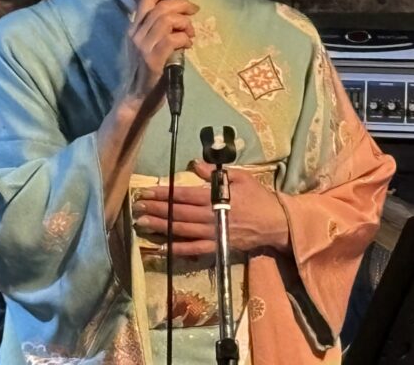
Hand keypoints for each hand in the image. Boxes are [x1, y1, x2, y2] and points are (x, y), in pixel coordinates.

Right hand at [121, 0, 198, 107]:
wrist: (135, 99)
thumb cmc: (144, 74)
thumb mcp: (146, 48)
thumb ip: (157, 33)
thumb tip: (178, 20)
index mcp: (133, 30)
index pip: (145, 1)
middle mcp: (136, 34)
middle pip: (161, 8)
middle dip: (182, 5)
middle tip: (194, 10)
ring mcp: (143, 47)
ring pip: (167, 20)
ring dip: (185, 23)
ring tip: (190, 33)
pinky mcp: (153, 59)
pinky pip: (172, 38)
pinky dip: (184, 38)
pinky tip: (187, 45)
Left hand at [132, 160, 290, 256]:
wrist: (276, 223)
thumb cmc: (258, 197)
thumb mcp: (240, 177)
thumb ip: (215, 172)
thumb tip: (194, 164)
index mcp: (215, 196)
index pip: (182, 195)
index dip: (162, 194)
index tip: (146, 192)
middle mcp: (210, 215)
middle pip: (177, 213)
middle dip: (156, 210)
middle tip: (137, 207)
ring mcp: (213, 233)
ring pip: (181, 230)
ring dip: (161, 227)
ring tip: (142, 224)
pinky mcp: (217, 247)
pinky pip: (193, 250)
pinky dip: (176, 249)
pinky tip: (161, 247)